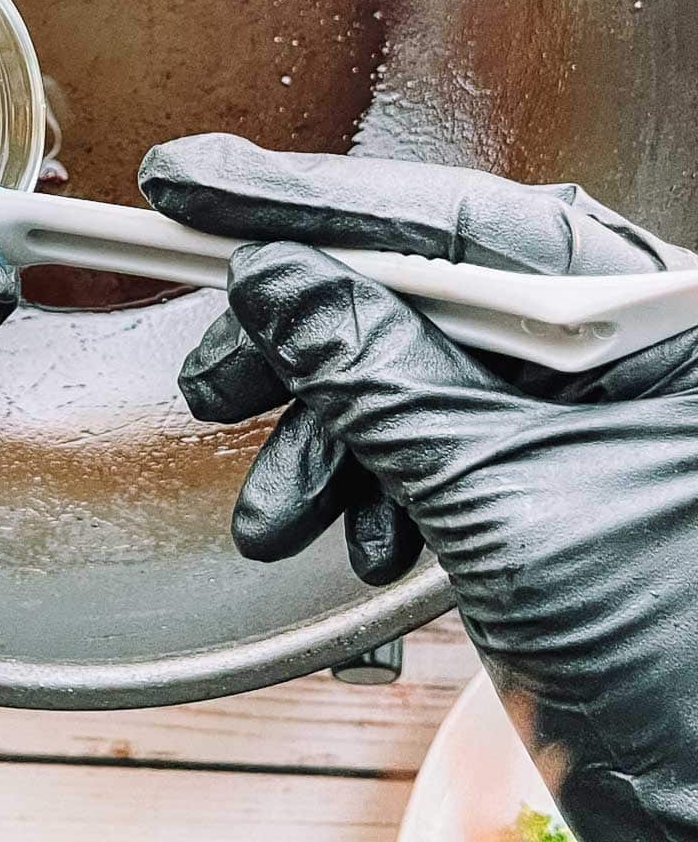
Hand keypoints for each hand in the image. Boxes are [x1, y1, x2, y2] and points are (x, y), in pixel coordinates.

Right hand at [142, 135, 697, 840]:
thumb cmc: (674, 658)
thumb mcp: (495, 494)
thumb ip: (376, 371)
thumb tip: (276, 280)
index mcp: (636, 311)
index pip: (444, 215)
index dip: (300, 199)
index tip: (193, 184)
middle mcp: (613, 338)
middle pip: (418, 289)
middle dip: (302, 345)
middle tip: (215, 373)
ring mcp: (582, 404)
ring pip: (414, 372)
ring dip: (330, 439)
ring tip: (280, 507)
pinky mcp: (549, 467)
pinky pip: (438, 439)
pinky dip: (379, 485)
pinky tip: (361, 539)